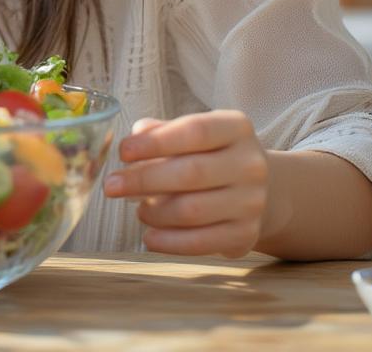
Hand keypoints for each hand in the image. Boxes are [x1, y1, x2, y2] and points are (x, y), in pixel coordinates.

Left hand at [103, 111, 269, 257]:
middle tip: (111, 186)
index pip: (195, 131)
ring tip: (137, 209)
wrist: (260, 190)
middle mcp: (251, 164)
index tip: (122, 152)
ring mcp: (253, 202)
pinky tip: (149, 238)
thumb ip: (159, 131)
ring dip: (155, 212)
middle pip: (191, 172)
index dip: (155, 142)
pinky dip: (170, 242)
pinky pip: (202, 242)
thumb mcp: (189, 133)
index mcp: (236, 128)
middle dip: (144, 180)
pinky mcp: (246, 234)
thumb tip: (133, 139)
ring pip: (194, 210)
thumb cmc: (208, 154)